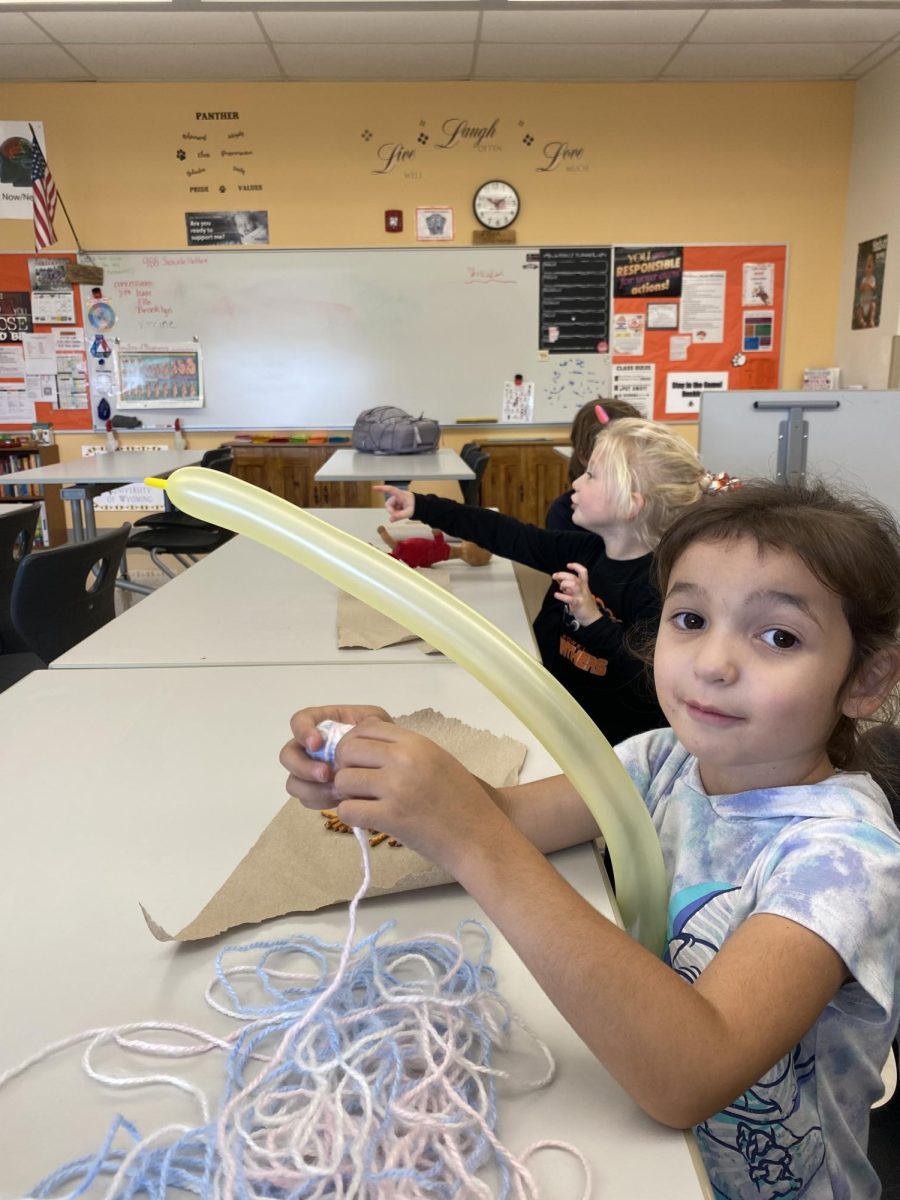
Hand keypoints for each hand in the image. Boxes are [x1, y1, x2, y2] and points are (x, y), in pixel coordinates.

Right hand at [280, 705, 391, 805]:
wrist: (388, 765)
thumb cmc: (380, 737)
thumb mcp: (378, 722)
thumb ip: (367, 721)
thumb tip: (359, 727)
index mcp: (322, 723)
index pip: (299, 721)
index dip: (302, 732)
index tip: (317, 744)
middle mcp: (309, 747)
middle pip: (288, 756)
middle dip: (303, 767)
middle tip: (326, 774)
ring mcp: (310, 770)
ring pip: (294, 781)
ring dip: (312, 788)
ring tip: (338, 791)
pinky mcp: (317, 791)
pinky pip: (307, 799)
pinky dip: (321, 801)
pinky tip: (340, 800)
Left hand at [301, 719, 507, 873]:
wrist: (479, 837)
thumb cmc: (461, 801)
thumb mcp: (438, 761)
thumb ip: (406, 750)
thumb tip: (367, 746)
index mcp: (417, 743)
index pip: (367, 727)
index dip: (354, 742)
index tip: (357, 760)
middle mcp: (404, 759)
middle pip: (348, 750)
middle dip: (344, 767)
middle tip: (354, 784)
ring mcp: (396, 787)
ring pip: (343, 780)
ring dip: (346, 793)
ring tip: (362, 802)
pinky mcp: (390, 817)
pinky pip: (348, 810)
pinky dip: (350, 815)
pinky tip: (365, 819)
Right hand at [373, 484, 414, 520]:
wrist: (419, 505)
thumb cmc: (415, 506)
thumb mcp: (409, 513)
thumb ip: (400, 516)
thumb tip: (391, 520)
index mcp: (401, 495)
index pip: (390, 490)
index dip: (382, 488)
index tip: (374, 488)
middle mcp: (396, 496)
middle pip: (388, 504)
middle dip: (392, 511)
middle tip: (399, 516)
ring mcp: (396, 500)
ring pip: (390, 508)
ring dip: (394, 512)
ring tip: (402, 512)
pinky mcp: (395, 503)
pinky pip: (392, 509)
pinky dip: (395, 512)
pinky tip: (401, 512)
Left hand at [552, 562, 599, 626]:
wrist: (592, 618)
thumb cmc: (584, 605)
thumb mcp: (578, 593)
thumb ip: (569, 586)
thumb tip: (559, 579)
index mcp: (584, 585)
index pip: (583, 572)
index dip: (576, 566)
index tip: (568, 565)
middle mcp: (583, 589)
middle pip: (574, 577)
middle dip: (563, 575)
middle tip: (555, 576)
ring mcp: (581, 596)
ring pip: (574, 585)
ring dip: (564, 584)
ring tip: (560, 588)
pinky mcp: (579, 604)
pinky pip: (570, 599)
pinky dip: (562, 596)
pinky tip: (556, 595)